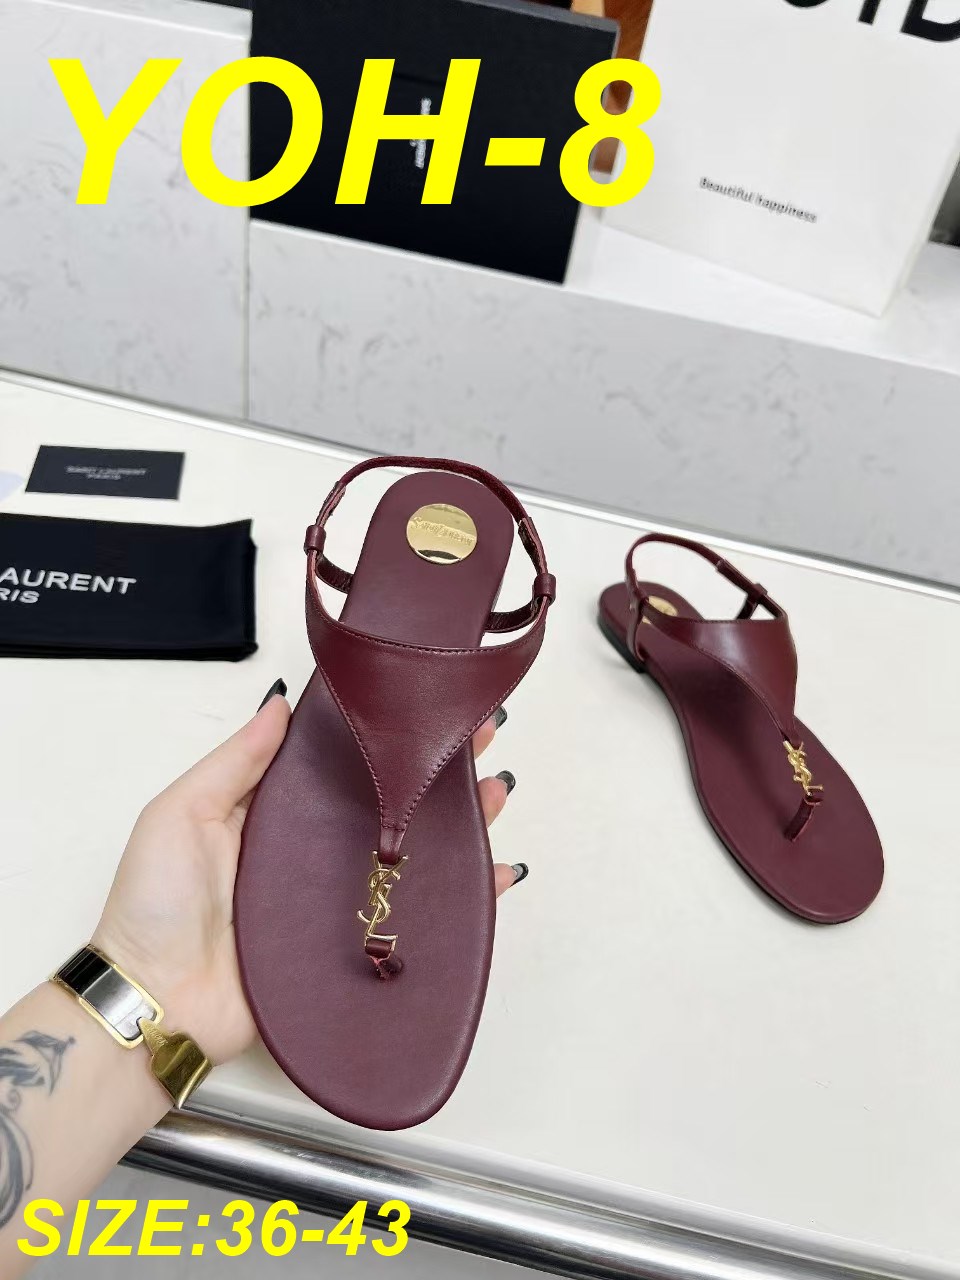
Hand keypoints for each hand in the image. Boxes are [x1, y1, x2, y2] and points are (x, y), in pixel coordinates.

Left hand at [92, 686, 519, 1066]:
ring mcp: (338, 898)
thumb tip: (281, 703)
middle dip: (437, 769)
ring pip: (414, 852)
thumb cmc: (153, 906)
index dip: (383, 734)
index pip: (341, 762)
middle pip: (389, 802)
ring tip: (494, 792)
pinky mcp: (354, 944)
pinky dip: (461, 897)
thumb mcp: (180, 813)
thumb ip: (235, 761)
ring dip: (459, 821)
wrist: (156, 1004)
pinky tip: (492, 873)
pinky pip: (418, 916)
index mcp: (275, 812)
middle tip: (483, 737)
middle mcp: (313, 851)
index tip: (423, 704)